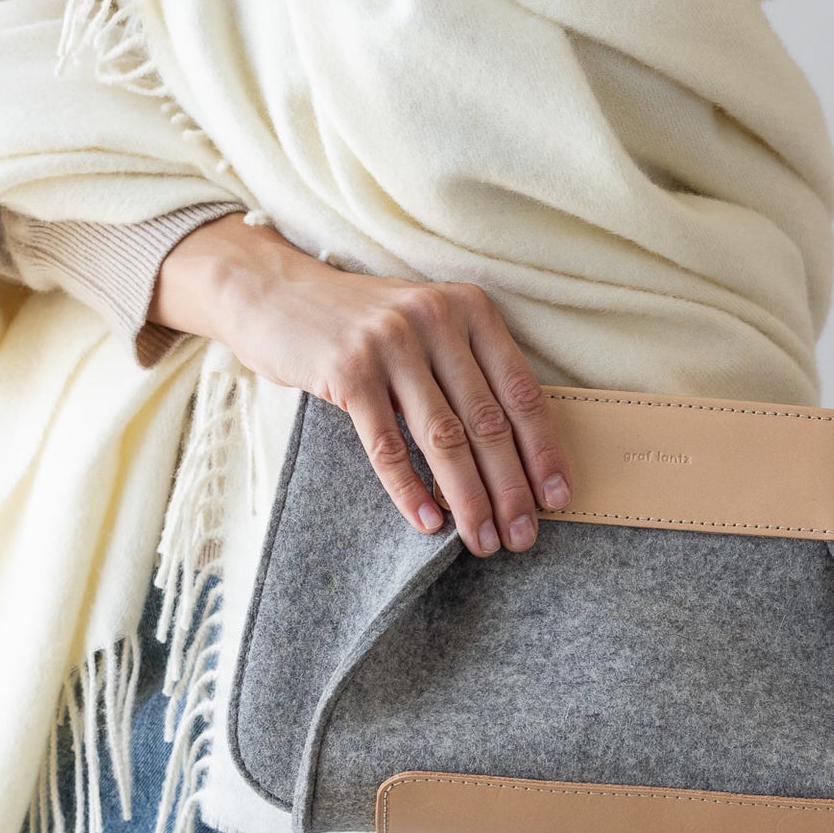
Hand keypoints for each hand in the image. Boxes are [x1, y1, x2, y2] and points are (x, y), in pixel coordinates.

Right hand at [153, 217, 571, 556]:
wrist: (277, 293)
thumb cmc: (360, 323)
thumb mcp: (425, 326)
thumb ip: (467, 370)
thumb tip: (516, 455)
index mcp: (469, 308)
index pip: (520, 390)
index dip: (542, 449)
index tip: (557, 497)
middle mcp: (436, 318)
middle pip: (487, 421)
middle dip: (510, 487)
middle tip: (522, 537)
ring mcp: (390, 342)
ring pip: (444, 438)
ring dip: (468, 498)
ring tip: (482, 539)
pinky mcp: (348, 370)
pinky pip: (387, 445)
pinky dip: (411, 490)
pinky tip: (429, 522)